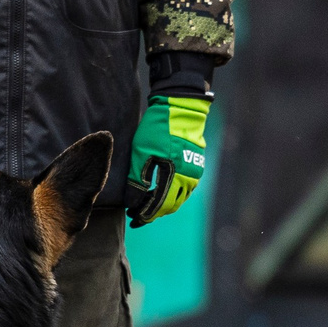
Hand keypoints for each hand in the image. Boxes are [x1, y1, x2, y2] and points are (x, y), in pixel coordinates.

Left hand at [127, 94, 209, 226]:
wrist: (180, 107)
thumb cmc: (158, 128)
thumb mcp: (141, 152)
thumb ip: (137, 179)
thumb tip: (132, 203)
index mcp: (174, 175)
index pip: (159, 205)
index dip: (145, 215)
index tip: (132, 219)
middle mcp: (188, 177)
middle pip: (171, 206)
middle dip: (153, 214)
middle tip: (136, 216)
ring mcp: (194, 172)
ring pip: (179, 199)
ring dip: (162, 206)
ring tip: (145, 206)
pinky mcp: (196, 165)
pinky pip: (184, 189)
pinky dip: (171, 195)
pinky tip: (159, 193)